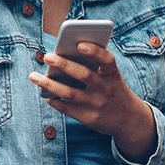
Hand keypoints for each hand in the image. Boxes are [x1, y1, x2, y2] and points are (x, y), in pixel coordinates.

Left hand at [28, 42, 156, 162]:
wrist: (131, 120)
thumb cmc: (113, 89)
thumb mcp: (111, 77)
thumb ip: (94, 67)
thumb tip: (62, 57)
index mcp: (114, 75)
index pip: (107, 60)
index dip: (95, 51)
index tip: (80, 43)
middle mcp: (107, 89)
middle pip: (83, 75)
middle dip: (64, 64)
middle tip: (46, 56)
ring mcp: (98, 105)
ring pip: (69, 93)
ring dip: (49, 84)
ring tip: (33, 76)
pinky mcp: (90, 118)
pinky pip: (67, 108)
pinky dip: (54, 100)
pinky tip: (44, 94)